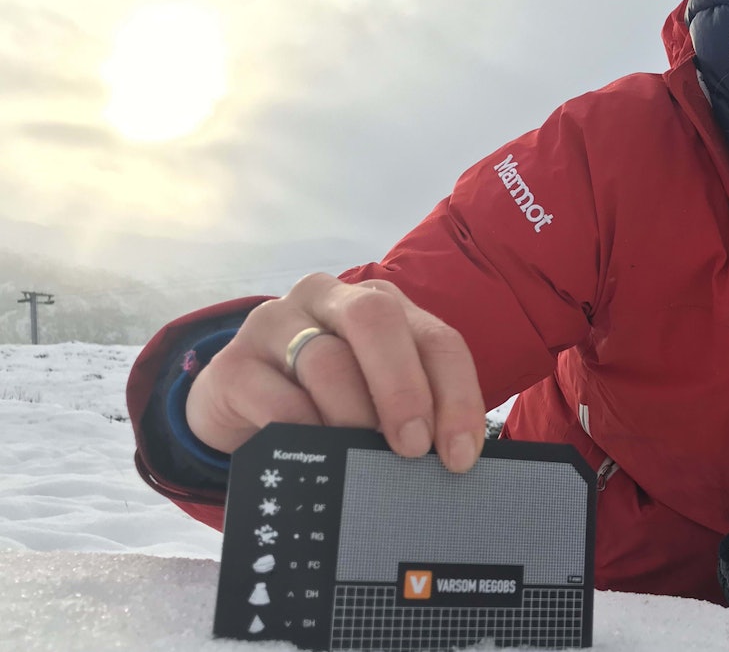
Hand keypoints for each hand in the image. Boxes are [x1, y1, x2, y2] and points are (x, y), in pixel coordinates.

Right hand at [185, 273, 486, 471]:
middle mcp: (330, 299)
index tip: (460, 456)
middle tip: (412, 448)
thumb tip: (447, 463)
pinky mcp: (234, 363)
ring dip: (353, 414)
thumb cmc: (324, 400)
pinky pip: (274, 396)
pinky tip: (316, 455)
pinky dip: (303, 430)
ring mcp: (276, 323)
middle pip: (376, 320)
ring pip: (325, 358)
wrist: (239, 404)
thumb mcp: (374, 397)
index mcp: (380, 305)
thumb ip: (412, 412)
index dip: (457, 396)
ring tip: (363, 459)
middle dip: (404, 388)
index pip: (436, 339)